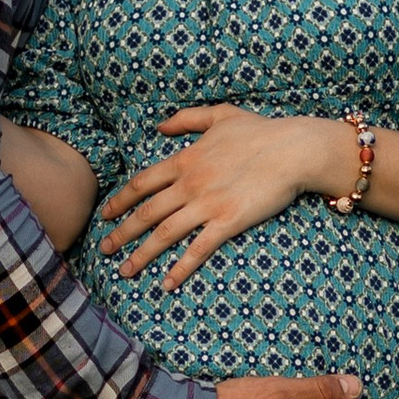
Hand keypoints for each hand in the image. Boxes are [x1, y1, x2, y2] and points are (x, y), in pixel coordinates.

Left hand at [99, 104, 354, 288]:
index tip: (105, 215)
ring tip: (125, 271)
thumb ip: (186, 119)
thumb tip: (159, 126)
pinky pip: (197, 249)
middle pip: (146, 213)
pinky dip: (180, 268)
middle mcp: (189, 183)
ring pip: (164, 234)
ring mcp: (207, 204)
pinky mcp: (228, 222)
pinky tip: (166, 284)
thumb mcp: (220, 114)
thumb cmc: (261, 130)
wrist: (293, 149)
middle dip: (121, 233)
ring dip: (141, 255)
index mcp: (185, 160)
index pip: (142, 183)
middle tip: (104, 250)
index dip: (120, 201)